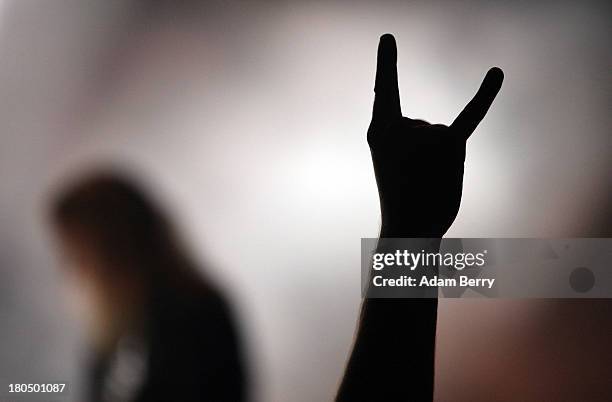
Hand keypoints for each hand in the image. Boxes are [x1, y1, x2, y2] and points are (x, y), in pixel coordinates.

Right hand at [368, 34, 503, 236]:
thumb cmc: (402, 203)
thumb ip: (412, 143)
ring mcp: (423, 133)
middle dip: (426, 155)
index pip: (384, 91)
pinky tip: (496, 72)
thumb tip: (444, 134)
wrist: (408, 234)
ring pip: (443, 136)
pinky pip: (471, 115)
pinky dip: (486, 93)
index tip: (389, 38)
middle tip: (416, 182)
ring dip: (443, 162)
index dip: (386, 64)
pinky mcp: (449, 145)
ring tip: (431, 184)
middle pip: (424, 127)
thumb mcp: (391, 165)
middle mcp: (400, 127)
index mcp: (379, 132)